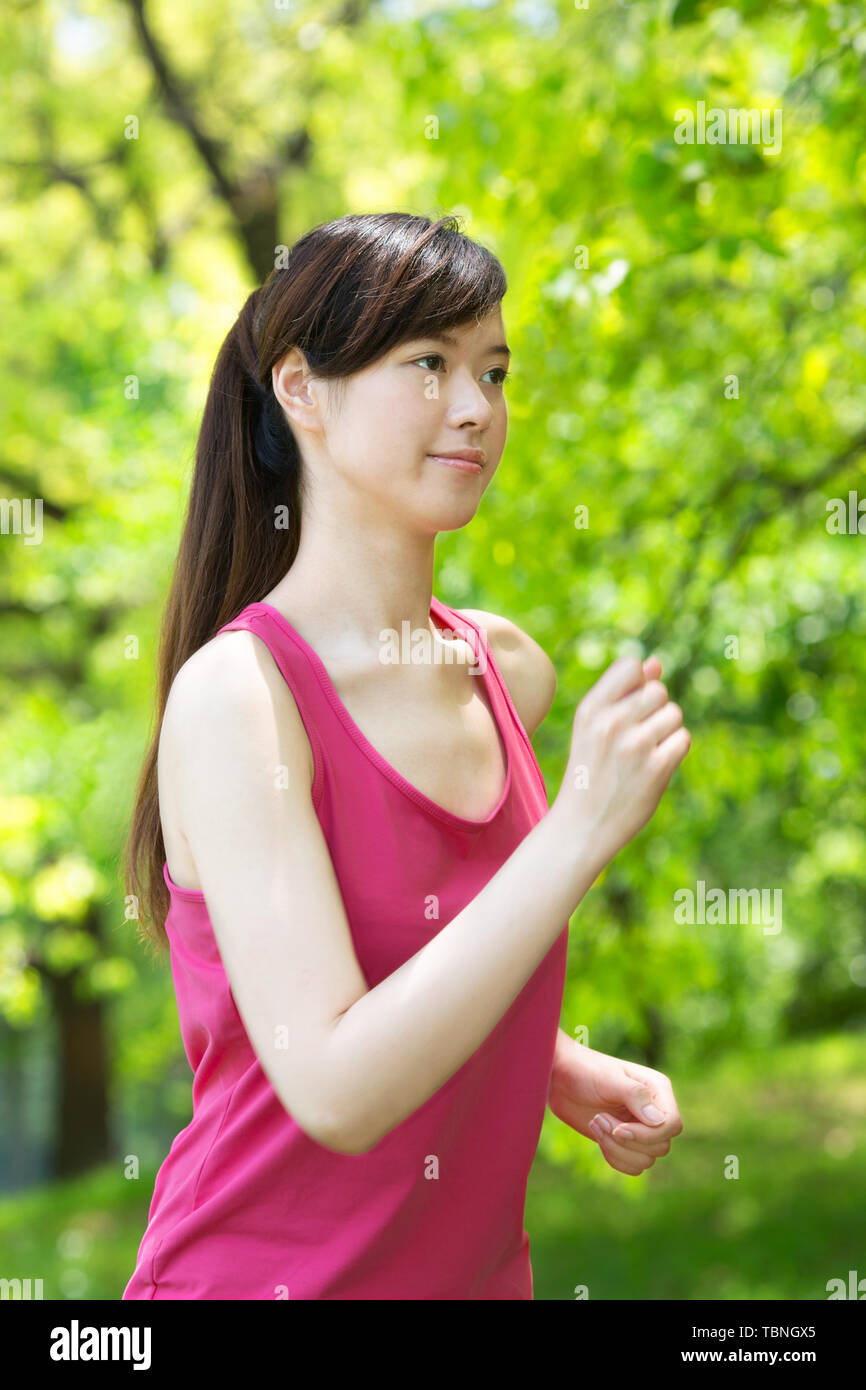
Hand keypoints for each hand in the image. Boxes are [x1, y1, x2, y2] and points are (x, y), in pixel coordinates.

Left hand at [548, 1037, 682, 1175]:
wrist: (561, 1078)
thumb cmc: (585, 1070)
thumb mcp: (608, 1078)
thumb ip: (635, 1095)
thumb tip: (659, 1121)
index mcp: (658, 1090)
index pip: (672, 1125)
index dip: (648, 1135)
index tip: (618, 1128)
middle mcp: (654, 1111)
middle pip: (661, 1147)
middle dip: (627, 1141)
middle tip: (599, 1118)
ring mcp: (641, 1128)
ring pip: (647, 1161)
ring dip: (617, 1149)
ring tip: (596, 1124)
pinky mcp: (626, 1142)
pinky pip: (634, 1167)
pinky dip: (615, 1158)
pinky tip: (598, 1136)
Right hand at [552, 653, 689, 865]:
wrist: (582, 826)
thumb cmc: (590, 772)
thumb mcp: (594, 728)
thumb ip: (623, 693)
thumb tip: (656, 661)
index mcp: (590, 709)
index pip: (632, 666)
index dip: (640, 683)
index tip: (630, 708)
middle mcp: (611, 722)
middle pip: (658, 690)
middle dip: (655, 710)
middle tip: (636, 737)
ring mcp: (634, 745)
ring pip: (674, 714)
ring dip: (666, 731)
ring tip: (644, 753)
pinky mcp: (656, 768)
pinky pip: (683, 739)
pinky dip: (674, 751)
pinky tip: (654, 766)